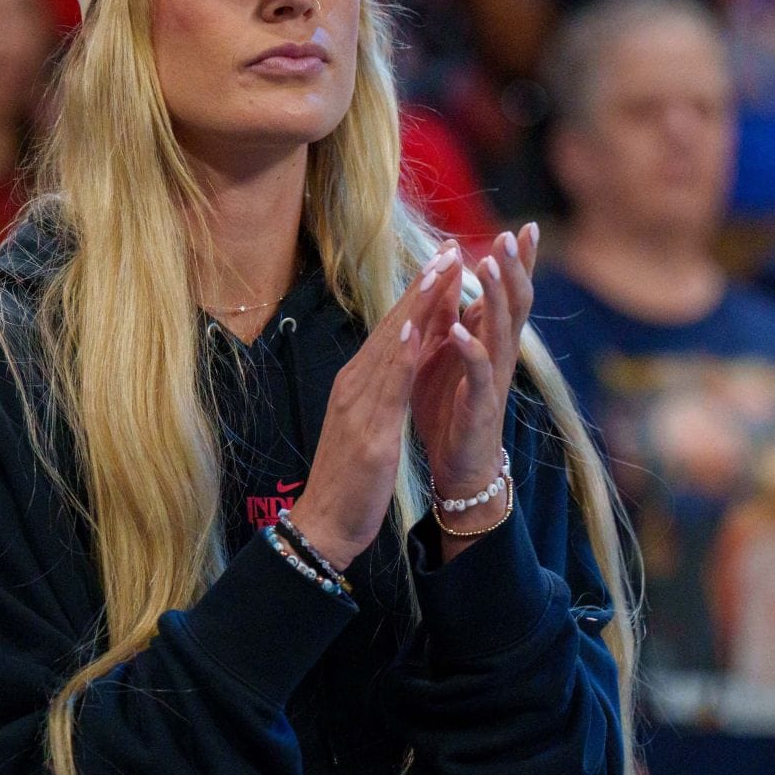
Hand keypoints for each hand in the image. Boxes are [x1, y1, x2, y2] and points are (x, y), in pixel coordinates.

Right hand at [285, 241, 466, 567]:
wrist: (323, 525)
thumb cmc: (347, 480)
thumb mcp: (369, 425)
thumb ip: (382, 392)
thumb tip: (398, 363)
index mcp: (358, 384)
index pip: (393, 330)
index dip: (419, 295)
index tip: (444, 262)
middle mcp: (355, 385)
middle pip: (393, 326)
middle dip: (424, 286)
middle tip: (450, 249)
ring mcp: (359, 406)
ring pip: (391, 346)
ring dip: (416, 307)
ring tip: (440, 272)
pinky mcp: (368, 432)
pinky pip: (385, 388)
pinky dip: (397, 356)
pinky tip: (411, 330)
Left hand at [411, 223, 539, 509]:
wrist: (459, 466)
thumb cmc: (452, 408)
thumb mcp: (450, 353)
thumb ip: (456, 315)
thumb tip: (457, 274)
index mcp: (493, 341)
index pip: (512, 293)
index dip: (522, 263)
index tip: (528, 227)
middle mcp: (501, 355)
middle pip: (516, 303)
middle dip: (514, 269)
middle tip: (510, 234)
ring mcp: (493, 379)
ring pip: (501, 330)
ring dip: (495, 295)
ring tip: (488, 263)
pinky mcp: (479, 404)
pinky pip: (478, 373)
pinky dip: (470, 349)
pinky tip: (459, 330)